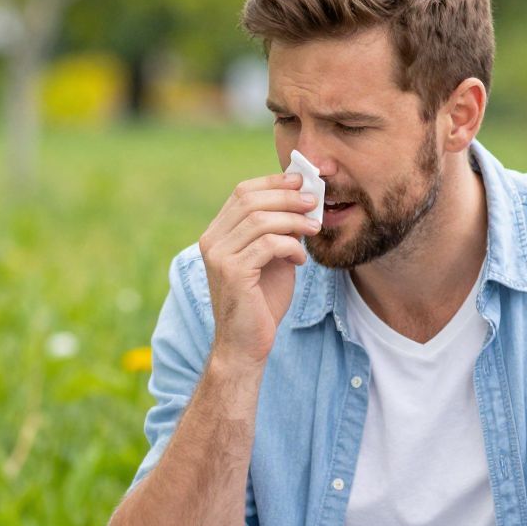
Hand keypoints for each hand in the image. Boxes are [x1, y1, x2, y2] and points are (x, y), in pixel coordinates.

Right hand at [199, 173, 320, 368]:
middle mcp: (212, 241)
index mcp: (217, 234)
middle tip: (314, 201)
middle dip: (287, 196)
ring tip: (314, 228)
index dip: (273, 182)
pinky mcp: (233, 273)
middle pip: (251, 200)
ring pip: (260, 220)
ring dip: (294, 220)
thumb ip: (278, 231)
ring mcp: (219, 256)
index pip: (242, 192)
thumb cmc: (260, 302)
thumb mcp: (271, 259)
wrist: (245, 344)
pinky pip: (268, 245)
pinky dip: (291, 247)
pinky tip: (301, 260)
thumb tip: (301, 201)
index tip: (301, 181)